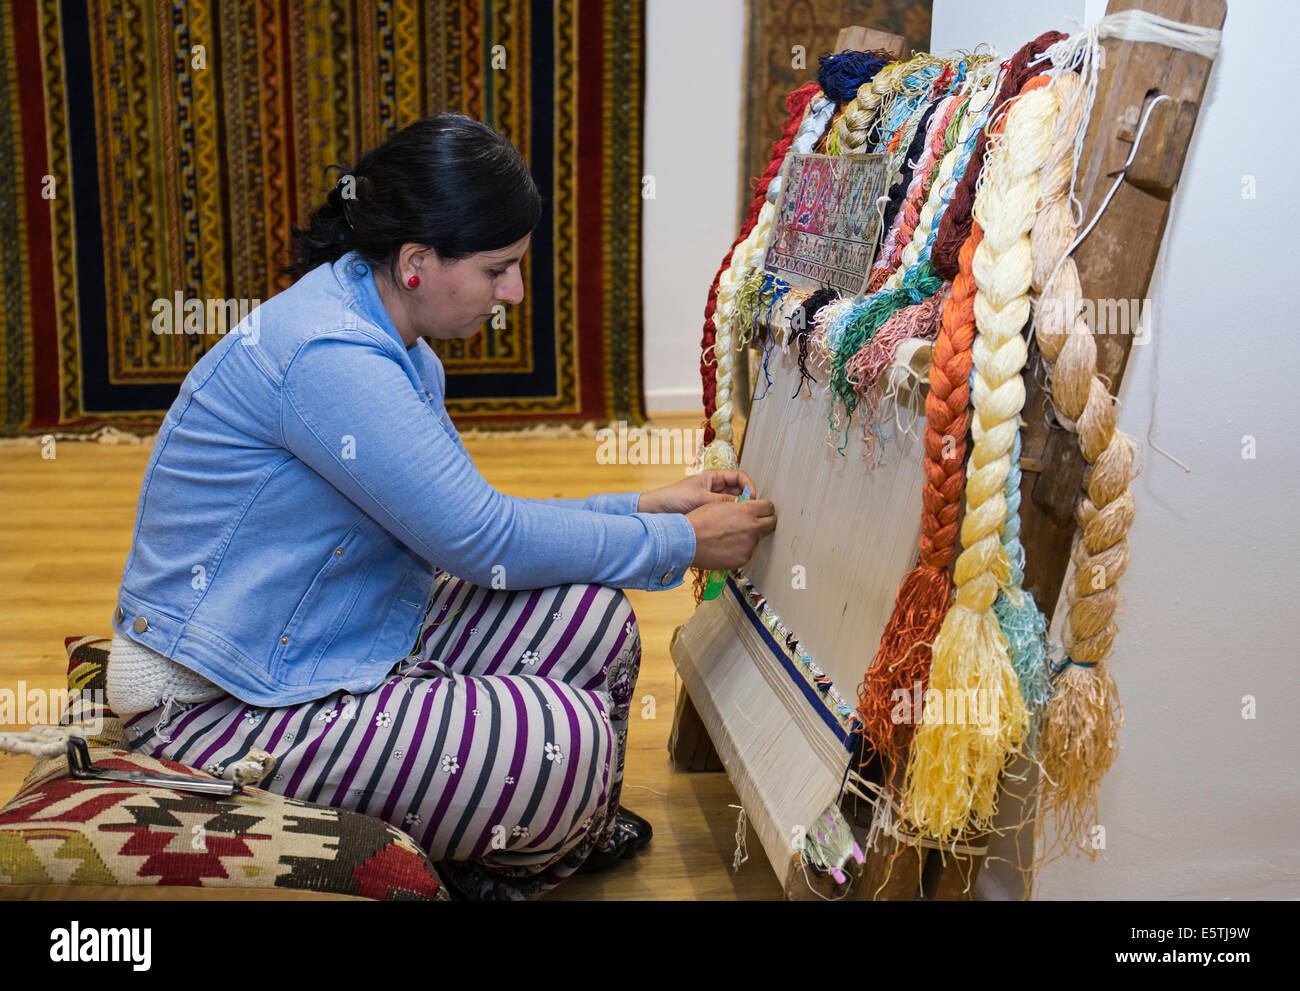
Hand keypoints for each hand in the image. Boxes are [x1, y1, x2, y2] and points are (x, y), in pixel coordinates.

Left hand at [636, 469, 756, 514]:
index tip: (753, 497)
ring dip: (739, 509)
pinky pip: (725, 514)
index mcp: (713, 477)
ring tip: (743, 518)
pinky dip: (731, 518)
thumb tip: (742, 505)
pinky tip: (733, 525)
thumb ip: (721, 501)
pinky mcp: (708, 513)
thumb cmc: (673, 498)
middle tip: (751, 510)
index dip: (749, 485)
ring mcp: (712, 501)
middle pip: (739, 491)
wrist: (655, 511)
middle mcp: (715, 488)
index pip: (739, 477)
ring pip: (733, 504)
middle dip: (747, 499)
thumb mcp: (700, 498)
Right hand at [686, 498, 776, 570]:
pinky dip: (740, 550)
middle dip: (765, 521)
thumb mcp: (720, 505)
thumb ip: (739, 506)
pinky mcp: (742, 559)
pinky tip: (726, 546)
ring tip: (730, 537)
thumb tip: (748, 506)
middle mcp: (752, 528)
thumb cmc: (699, 522)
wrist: (686, 542)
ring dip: (749, 537)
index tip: (762, 510)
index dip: (765, 508)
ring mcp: (748, 546)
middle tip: (755, 522)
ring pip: (757, 539)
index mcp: (747, 512)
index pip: (769, 507)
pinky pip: (747, 552)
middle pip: (771, 524)